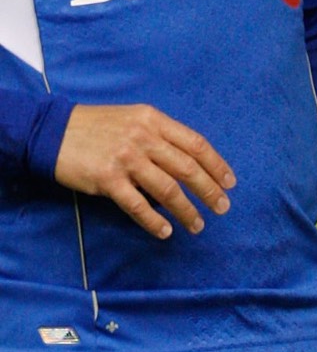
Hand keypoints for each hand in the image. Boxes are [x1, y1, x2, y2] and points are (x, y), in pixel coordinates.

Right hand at [53, 103, 234, 239]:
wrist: (52, 131)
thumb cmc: (97, 128)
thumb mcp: (132, 120)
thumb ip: (161, 138)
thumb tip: (192, 166)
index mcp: (152, 120)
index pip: (195, 144)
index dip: (217, 166)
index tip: (230, 184)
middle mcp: (142, 136)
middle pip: (187, 168)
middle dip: (210, 191)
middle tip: (222, 208)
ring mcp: (125, 157)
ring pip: (168, 190)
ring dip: (187, 211)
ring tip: (197, 226)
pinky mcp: (108, 178)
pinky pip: (139, 206)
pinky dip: (156, 222)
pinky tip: (166, 231)